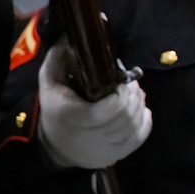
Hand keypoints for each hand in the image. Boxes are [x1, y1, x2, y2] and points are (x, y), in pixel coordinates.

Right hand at [38, 41, 151, 168]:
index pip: (111, 108)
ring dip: (139, 104)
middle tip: (131, 83)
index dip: (122, 92)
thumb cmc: (56, 111)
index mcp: (74, 117)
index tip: (121, 80)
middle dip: (133, 95)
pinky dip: (145, 119)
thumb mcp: (49, 85)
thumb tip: (70, 39)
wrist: (58, 149)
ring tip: (135, 92)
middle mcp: (92, 137)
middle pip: (126, 114)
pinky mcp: (120, 154)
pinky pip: (142, 135)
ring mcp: (108, 148)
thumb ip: (58, 61)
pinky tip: (140, 108)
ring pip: (135, 124)